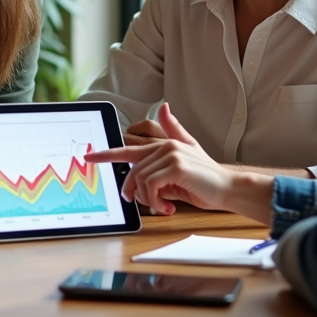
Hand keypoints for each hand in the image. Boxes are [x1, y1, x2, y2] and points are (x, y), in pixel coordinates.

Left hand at [88, 103, 238, 214]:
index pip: (128, 149)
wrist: (228, 188)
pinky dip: (155, 201)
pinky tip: (168, 208)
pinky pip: (150, 186)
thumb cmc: (205, 179)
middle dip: (131, 191)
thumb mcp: (186, 157)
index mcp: (163, 145)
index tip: (89, 157)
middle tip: (135, 203)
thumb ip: (173, 134)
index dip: (106, 154)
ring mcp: (170, 154)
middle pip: (132, 170)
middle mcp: (165, 146)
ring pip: (140, 179)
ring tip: (160, 207)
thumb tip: (163, 108)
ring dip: (147, 199)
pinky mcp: (175, 166)